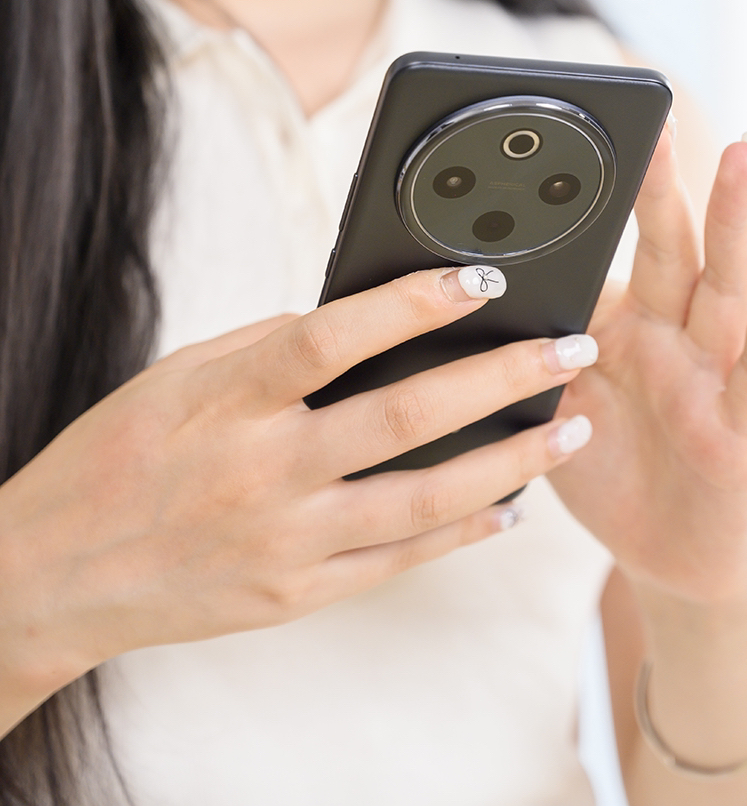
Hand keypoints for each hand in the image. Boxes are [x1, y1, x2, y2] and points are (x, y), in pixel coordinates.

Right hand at [0, 268, 591, 725]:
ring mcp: (284, 542)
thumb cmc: (119, 453)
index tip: (480, 275)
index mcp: (226, 400)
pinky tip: (510, 504)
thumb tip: (366, 318)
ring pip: (422, 499)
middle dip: (500, 378)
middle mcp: (261, 472)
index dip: (411, 303)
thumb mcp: (181, 377)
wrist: (53, 574)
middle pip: (404, 418)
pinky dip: (461, 531)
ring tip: (569, 428)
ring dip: (509, 461)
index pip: (332, 339)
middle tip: (569, 348)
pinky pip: (398, 561)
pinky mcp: (295, 595)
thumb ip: (273, 349)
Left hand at [551, 130, 746, 604]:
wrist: (668, 556)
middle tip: (660, 116)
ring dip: (734, 219)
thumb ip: (524, 358)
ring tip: (742, 156)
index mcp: (620, 321)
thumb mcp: (551, 408)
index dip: (603, 191)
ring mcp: (710, 373)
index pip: (611, 243)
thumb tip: (459, 307)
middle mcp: (671, 333)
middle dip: (665, 181)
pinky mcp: (741, 426)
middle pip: (671, 244)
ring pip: (723, 284)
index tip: (584, 129)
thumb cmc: (609, 467)